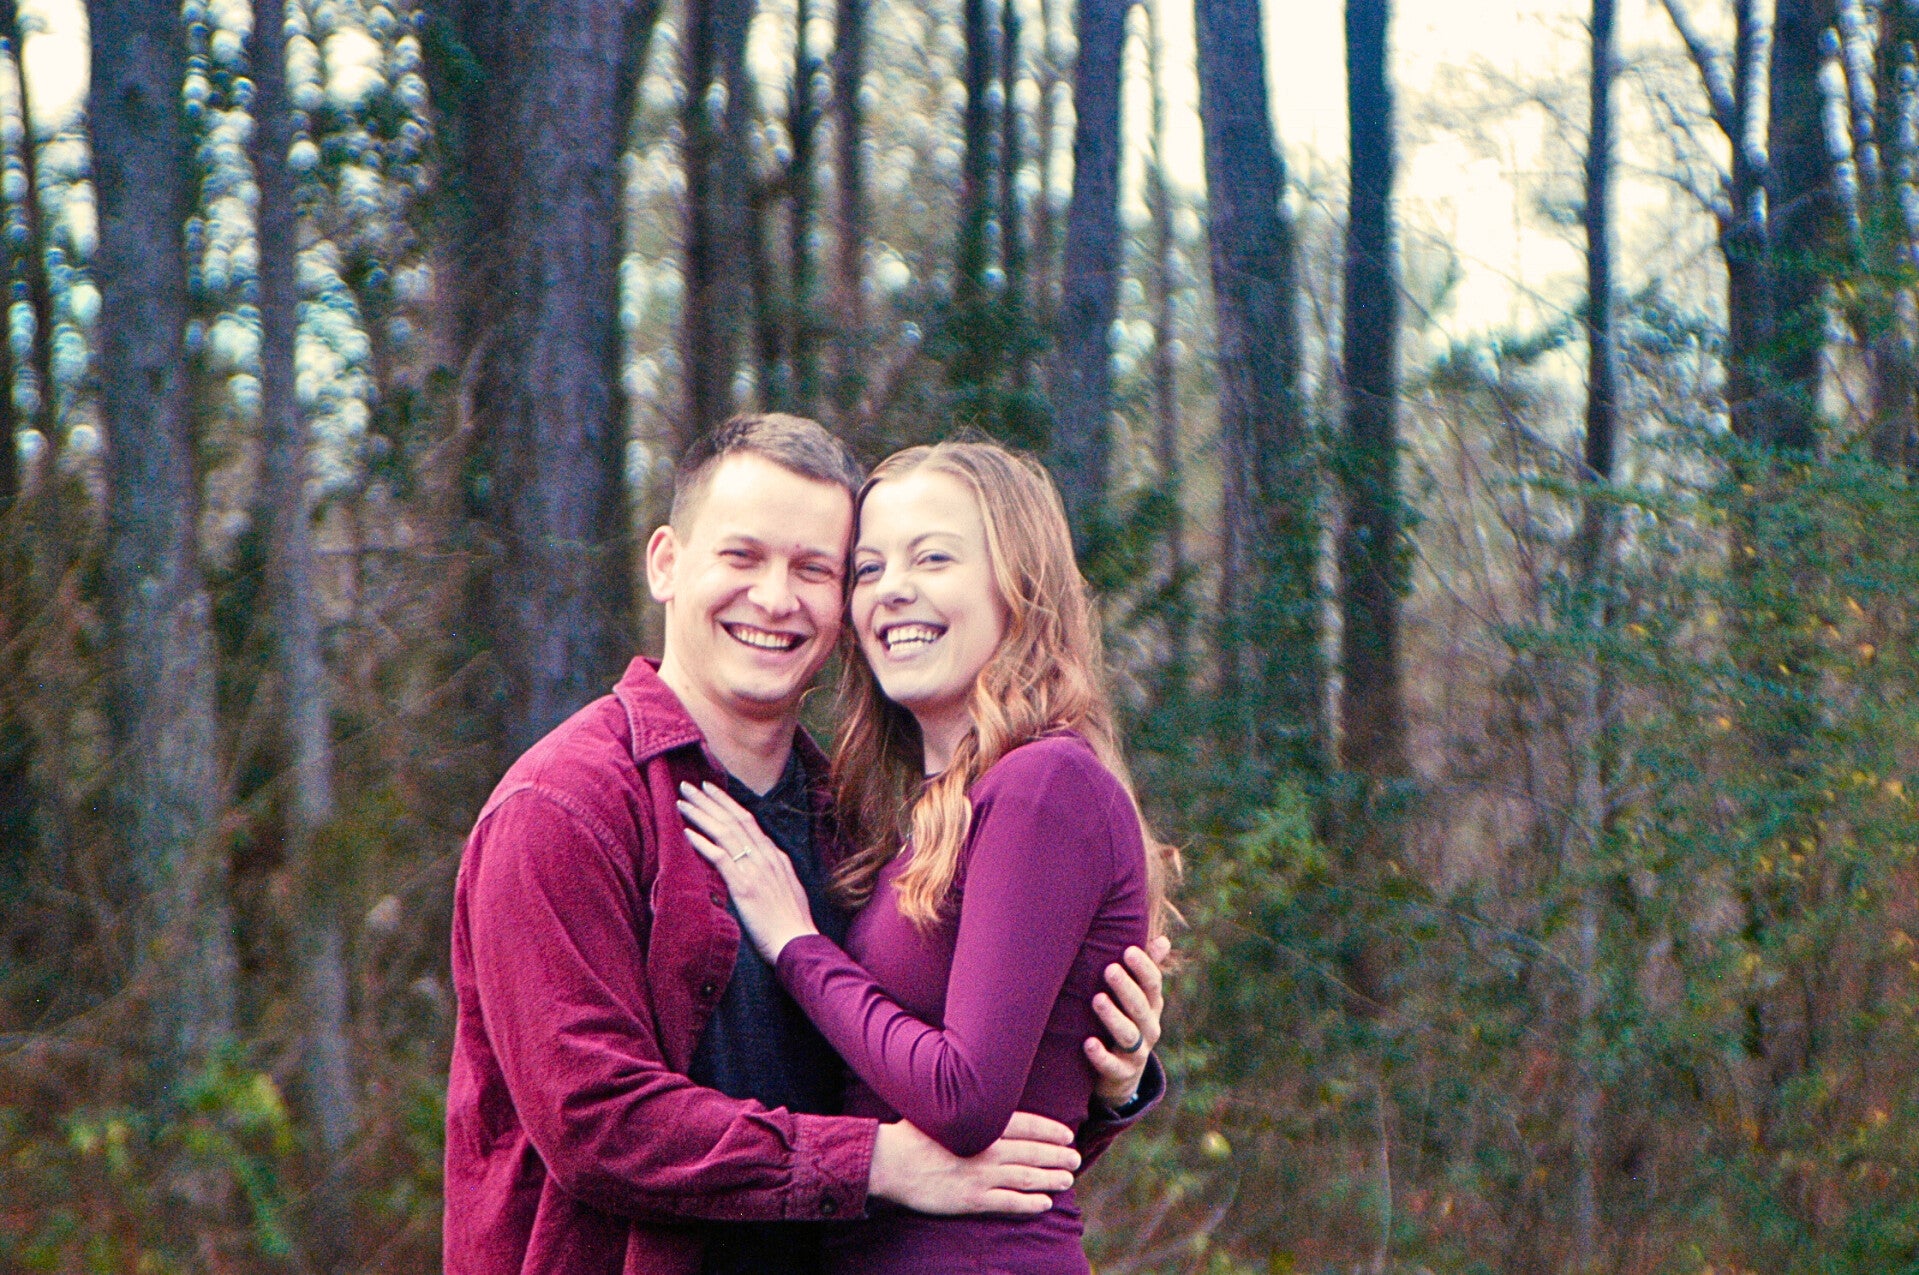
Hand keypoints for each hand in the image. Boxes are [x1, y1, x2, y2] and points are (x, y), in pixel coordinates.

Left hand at [679, 781, 819, 962]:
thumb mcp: (786, 888)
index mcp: (774, 856)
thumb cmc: (790, 923)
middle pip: (733, 819)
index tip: (710, 787)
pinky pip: (720, 858)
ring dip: (701, 815)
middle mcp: (765, 857)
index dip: (727, 802)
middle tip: (688, 785)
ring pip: (725, 833)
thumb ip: (771, 870)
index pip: (747, 820)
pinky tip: (687, 833)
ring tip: (682, 801)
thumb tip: (757, 861)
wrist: (797, 943)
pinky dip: (703, 843)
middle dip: (710, 800)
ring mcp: (755, 870)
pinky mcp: (744, 887)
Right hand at [868, 1113, 1079, 1215]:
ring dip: (1050, 1178)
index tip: (1067, 1134)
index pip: (1026, 1125)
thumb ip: (969, 1107)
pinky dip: (1030, 1203)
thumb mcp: (943, 1109)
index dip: (1050, 1130)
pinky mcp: (971, 1200)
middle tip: (1075, 1157)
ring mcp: (980, 1176)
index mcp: (981, 1125)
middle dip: (1057, 1155)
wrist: (889, 1163)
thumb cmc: (913, 1133)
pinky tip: (1044, 1203)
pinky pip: (1008, 1203)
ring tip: (1067, 1178)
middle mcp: (986, 1150)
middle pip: (1032, 1152)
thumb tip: (986, 1095)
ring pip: (1026, 1178)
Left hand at [1084, 934, 1169, 1105]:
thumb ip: (1146, 971)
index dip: (1144, 968)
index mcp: (1152, 1007)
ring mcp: (1137, 1053)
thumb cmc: (1127, 1023)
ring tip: (1097, 999)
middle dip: (1126, 988)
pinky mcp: (1121, 1074)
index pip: (1153, 985)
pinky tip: (1089, 1043)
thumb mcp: (1138, 999)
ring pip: (1128, 1035)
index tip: (1128, 950)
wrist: (1123, 1076)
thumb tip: (1164, 940)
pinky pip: (1113, 1066)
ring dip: (1113, 1017)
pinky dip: (1101, 1056)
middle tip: (1110, 969)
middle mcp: (1148, 1029)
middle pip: (1140, 1007)